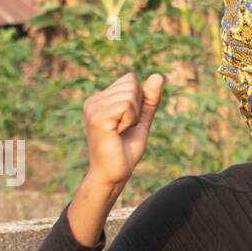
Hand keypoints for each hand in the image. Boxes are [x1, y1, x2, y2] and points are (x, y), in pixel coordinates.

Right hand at [83, 71, 164, 187]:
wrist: (115, 174)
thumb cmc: (126, 150)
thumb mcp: (142, 120)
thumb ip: (149, 99)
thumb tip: (159, 76)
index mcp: (101, 99)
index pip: (130, 79)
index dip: (138, 101)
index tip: (128, 122)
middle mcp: (93, 100)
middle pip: (131, 84)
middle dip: (137, 108)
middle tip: (124, 128)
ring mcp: (92, 107)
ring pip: (129, 95)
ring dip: (133, 116)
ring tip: (120, 132)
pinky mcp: (96, 116)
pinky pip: (126, 106)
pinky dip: (129, 121)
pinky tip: (117, 133)